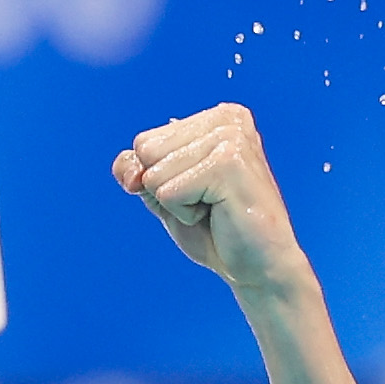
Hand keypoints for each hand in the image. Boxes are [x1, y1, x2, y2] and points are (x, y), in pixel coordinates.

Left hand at [112, 105, 308, 295]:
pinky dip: (185, 214)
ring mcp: (230, 137)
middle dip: (165, 189)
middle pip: (145, 152)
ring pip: (154, 174)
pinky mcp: (227, 163)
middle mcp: (226, 119)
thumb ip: (137, 171)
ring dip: (177, 204)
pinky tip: (219, 213)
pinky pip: (167, 193)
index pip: (143, 143)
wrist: (256, 266)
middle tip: (207, 202)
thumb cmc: (215, 230)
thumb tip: (128, 164)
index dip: (158, 179)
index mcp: (216, 117)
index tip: (197, 191)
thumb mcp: (164, 195)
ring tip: (214, 208)